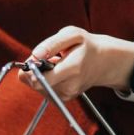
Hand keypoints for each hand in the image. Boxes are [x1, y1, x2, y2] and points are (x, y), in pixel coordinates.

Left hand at [18, 26, 133, 99]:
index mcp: (72, 69)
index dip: (30, 69)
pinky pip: (44, 90)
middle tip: (48, 59)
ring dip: (41, 75)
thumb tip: (35, 55)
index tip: (37, 57)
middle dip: (35, 70)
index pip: (38, 80)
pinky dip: (46, 81)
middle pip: (35, 83)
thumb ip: (52, 44)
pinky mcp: (63, 99)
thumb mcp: (72, 35)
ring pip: (38, 87)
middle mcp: (69, 87)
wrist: (103, 62)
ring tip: (57, 65)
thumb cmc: (86, 46)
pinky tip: (58, 73)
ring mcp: (66, 95)